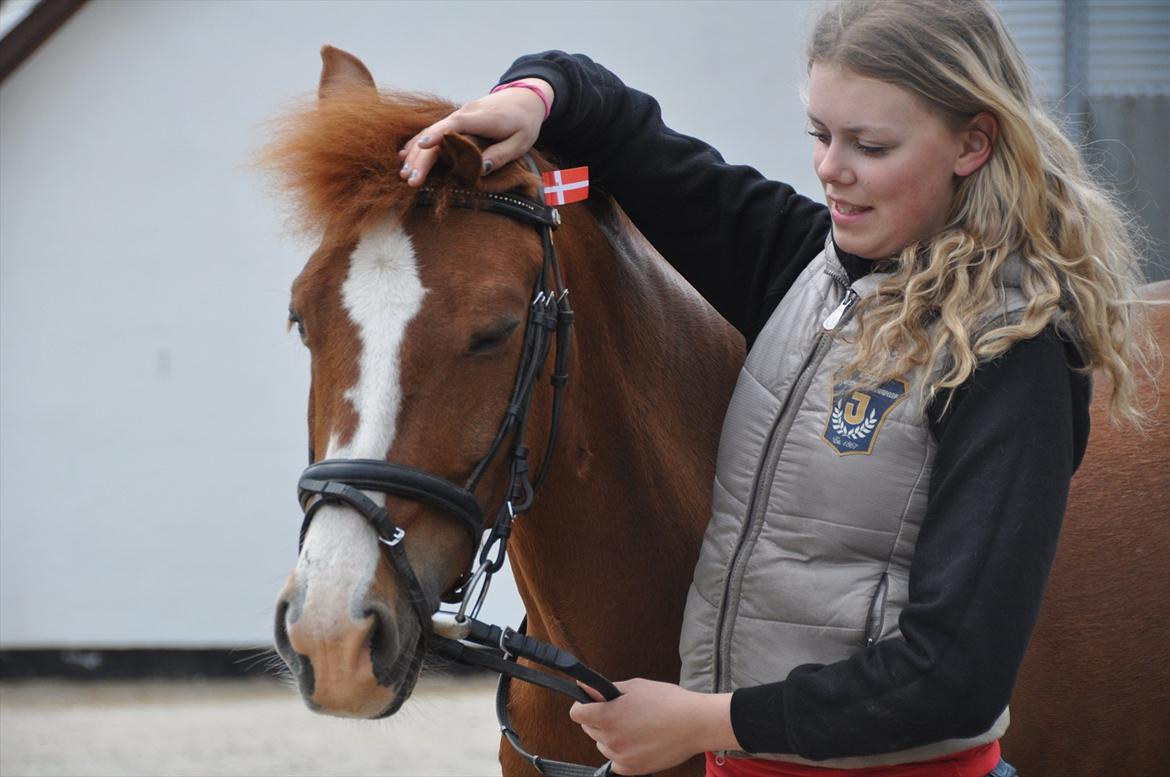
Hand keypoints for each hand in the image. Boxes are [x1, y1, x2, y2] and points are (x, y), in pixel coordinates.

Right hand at [398, 78, 552, 186]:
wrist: (523, 99)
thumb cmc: (523, 122)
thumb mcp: (521, 142)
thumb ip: (501, 154)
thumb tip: (481, 169)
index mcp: (483, 118)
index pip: (456, 124)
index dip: (438, 135)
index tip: (423, 147)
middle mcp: (465, 114)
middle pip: (437, 132)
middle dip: (421, 156)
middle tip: (411, 179)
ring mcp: (458, 115)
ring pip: (431, 132)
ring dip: (416, 152)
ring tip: (405, 175)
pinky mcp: (455, 121)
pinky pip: (434, 132)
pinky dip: (419, 144)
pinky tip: (406, 157)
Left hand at [569, 678, 738, 774]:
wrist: (695, 723)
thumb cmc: (668, 701)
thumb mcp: (635, 687)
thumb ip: (605, 690)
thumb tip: (584, 688)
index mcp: (608, 716)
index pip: (576, 713)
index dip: (583, 705)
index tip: (591, 703)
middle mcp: (610, 739)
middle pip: (589, 729)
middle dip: (599, 719)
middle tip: (621, 712)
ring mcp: (621, 756)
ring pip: (602, 745)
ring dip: (610, 736)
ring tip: (635, 726)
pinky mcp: (632, 769)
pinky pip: (616, 761)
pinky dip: (622, 753)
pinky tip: (638, 742)